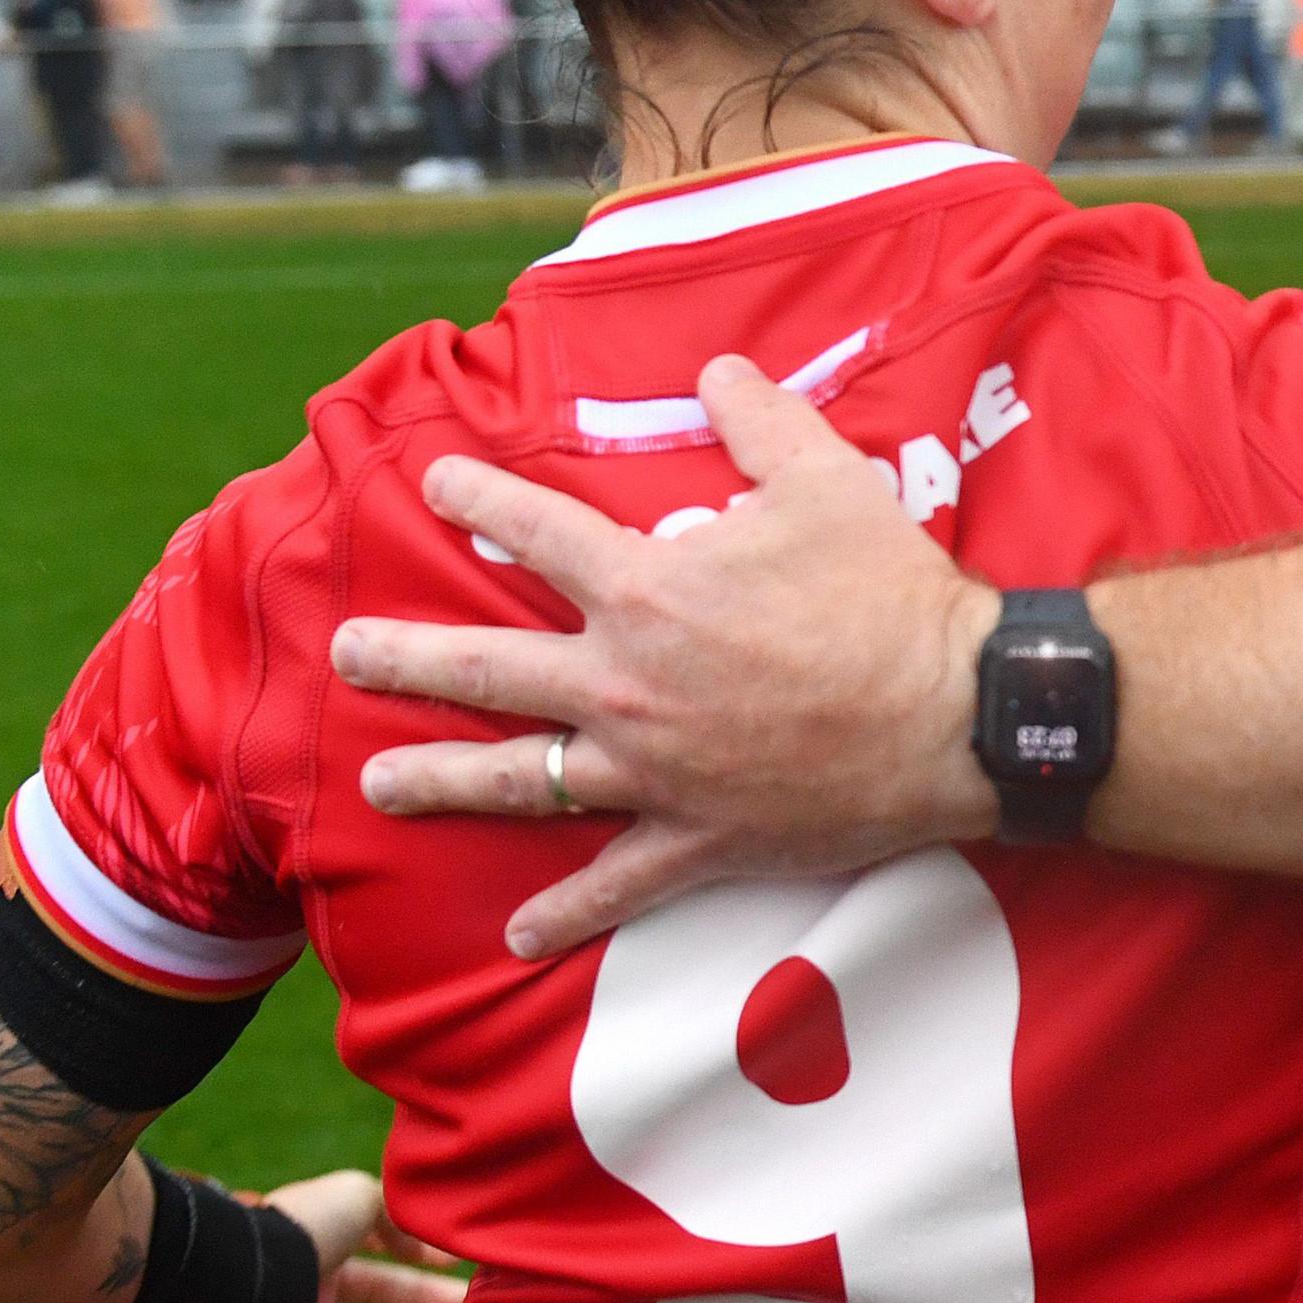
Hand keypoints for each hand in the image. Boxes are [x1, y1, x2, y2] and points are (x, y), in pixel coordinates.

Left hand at [256, 1169, 468, 1302]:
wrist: (245, 1281)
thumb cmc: (305, 1228)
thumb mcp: (358, 1195)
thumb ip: (394, 1213)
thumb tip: (414, 1243)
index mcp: (321, 1231)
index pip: (375, 1240)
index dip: (415, 1249)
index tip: (453, 1259)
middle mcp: (308, 1275)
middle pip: (377, 1289)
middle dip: (425, 1295)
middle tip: (467, 1302)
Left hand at [332, 354, 1002, 958]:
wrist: (956, 714)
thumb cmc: (890, 594)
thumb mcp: (827, 482)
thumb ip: (761, 420)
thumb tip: (719, 368)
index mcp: (648, 590)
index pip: (537, 532)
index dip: (479, 500)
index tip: (435, 485)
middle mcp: (627, 682)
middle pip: (486, 667)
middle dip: (405, 658)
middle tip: (346, 655)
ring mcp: (654, 770)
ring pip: (523, 777)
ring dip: (442, 781)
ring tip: (377, 785)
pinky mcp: (698, 839)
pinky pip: (616, 884)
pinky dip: (565, 912)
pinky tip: (517, 934)